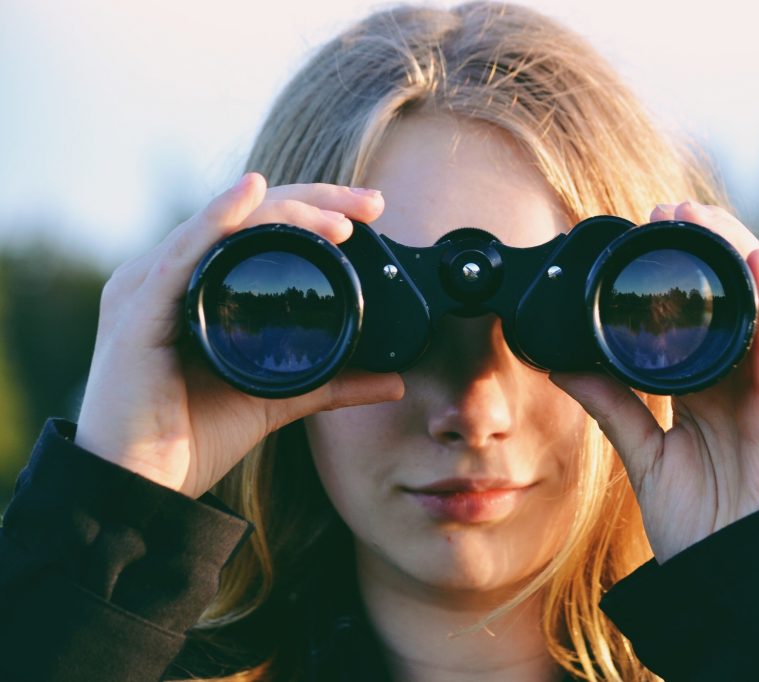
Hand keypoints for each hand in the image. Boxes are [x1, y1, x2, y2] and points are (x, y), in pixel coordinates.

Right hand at [76, 174, 404, 497]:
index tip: (373, 211)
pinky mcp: (138, 313)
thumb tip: (393, 381)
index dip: (317, 210)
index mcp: (198, 285)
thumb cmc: (192, 436)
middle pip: (248, 216)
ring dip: (286, 212)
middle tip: (371, 203)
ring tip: (339, 216)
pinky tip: (252, 194)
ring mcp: (150, 288)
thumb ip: (333, 383)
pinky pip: (182, 254)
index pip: (261, 227)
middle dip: (316, 201)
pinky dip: (218, 218)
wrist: (142, 486)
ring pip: (224, 226)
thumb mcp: (279, 398)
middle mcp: (171, 275)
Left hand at [551, 202, 758, 562]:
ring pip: (754, 304)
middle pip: (723, 296)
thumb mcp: (643, 455)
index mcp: (701, 389)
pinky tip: (754, 261)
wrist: (733, 579)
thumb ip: (612, 406)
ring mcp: (758, 390)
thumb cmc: (699, 523)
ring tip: (696, 215)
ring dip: (728, 252)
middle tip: (663, 211)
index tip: (637, 235)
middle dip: (698, 247)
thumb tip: (563, 365)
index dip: (668, 274)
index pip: (688, 315)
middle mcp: (732, 380)